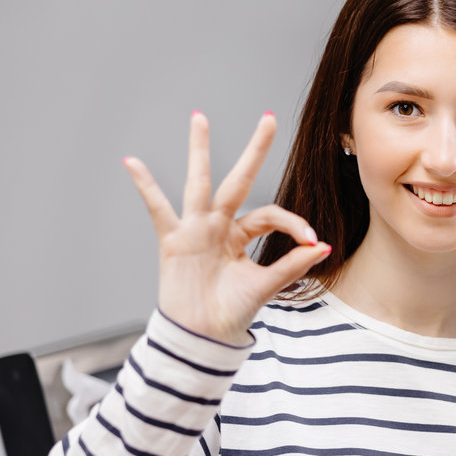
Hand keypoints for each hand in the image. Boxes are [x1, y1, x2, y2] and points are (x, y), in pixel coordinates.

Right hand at [123, 111, 329, 344]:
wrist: (203, 337)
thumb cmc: (232, 311)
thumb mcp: (266, 286)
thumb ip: (292, 265)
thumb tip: (322, 246)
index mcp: (242, 235)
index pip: (270, 215)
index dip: (293, 223)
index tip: (312, 240)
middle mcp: (219, 225)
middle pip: (238, 180)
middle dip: (254, 151)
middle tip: (268, 119)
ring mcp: (195, 229)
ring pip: (199, 182)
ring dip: (200, 150)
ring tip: (200, 117)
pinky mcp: (174, 241)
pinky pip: (158, 209)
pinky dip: (145, 186)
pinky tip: (132, 162)